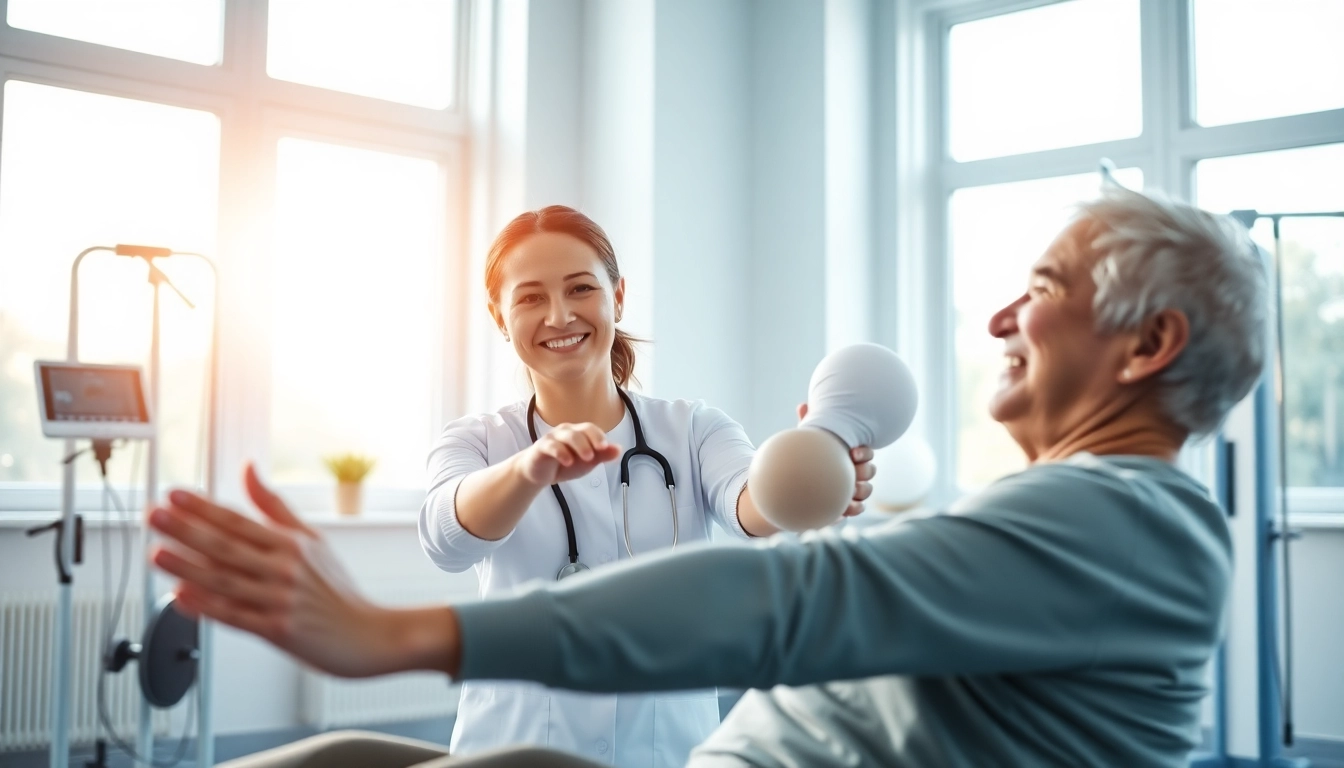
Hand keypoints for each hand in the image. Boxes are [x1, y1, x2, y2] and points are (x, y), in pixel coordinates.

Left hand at [148, 464, 457, 677]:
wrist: (366, 635)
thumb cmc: (336, 589)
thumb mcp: (312, 539)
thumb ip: (274, 506)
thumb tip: (248, 469)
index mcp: (292, 544)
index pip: (239, 521)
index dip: (204, 507)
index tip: (174, 495)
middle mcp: (285, 570)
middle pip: (227, 547)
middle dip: (186, 530)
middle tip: (154, 516)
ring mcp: (280, 601)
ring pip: (225, 581)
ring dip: (187, 566)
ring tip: (157, 553)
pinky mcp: (277, 631)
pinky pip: (234, 616)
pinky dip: (205, 606)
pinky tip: (180, 596)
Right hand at [515, 422, 621, 486]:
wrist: (537, 473)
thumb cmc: (563, 464)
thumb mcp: (586, 463)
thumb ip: (601, 456)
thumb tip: (618, 449)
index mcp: (578, 433)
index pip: (591, 429)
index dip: (599, 436)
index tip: (605, 447)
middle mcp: (566, 432)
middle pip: (581, 430)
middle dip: (591, 441)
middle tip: (596, 453)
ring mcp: (553, 438)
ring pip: (568, 436)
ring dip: (579, 445)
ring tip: (587, 458)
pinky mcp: (541, 447)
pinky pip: (551, 445)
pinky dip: (561, 452)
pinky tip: (568, 461)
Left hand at [798, 403, 874, 516]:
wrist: (793, 484)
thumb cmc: (805, 457)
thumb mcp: (807, 441)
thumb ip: (808, 424)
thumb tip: (804, 405)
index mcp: (849, 455)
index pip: (866, 453)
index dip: (864, 452)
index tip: (853, 452)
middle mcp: (854, 472)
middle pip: (870, 471)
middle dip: (865, 471)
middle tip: (853, 470)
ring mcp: (852, 490)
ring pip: (867, 490)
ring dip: (862, 489)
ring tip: (851, 490)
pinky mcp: (845, 506)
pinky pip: (857, 509)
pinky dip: (854, 508)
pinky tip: (845, 508)